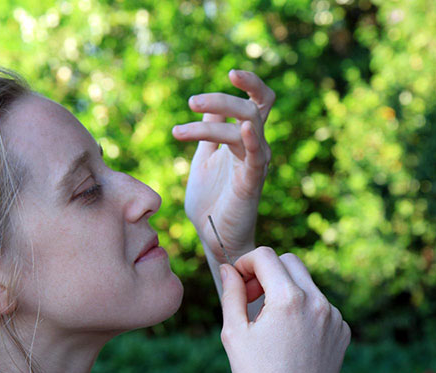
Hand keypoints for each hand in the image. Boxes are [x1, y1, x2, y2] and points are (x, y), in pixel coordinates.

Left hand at [172, 70, 274, 261]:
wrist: (213, 237)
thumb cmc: (210, 200)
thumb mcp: (205, 158)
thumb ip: (209, 132)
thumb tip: (207, 106)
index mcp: (242, 139)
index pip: (256, 102)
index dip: (250, 83)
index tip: (229, 71)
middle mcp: (254, 147)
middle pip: (252, 106)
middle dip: (222, 99)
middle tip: (191, 102)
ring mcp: (255, 164)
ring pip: (247, 125)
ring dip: (215, 120)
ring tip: (179, 130)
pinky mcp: (252, 183)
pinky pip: (256, 157)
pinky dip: (250, 139)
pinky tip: (242, 128)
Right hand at [219, 247, 350, 372]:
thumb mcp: (234, 332)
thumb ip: (231, 293)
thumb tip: (229, 268)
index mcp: (288, 299)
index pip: (265, 256)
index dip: (246, 262)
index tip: (238, 279)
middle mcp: (316, 302)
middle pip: (289, 261)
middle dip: (267, 270)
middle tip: (253, 296)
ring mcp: (333, 316)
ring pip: (306, 282)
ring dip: (285, 289)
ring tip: (270, 318)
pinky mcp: (341, 330)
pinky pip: (320, 303)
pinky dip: (303, 307)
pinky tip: (290, 333)